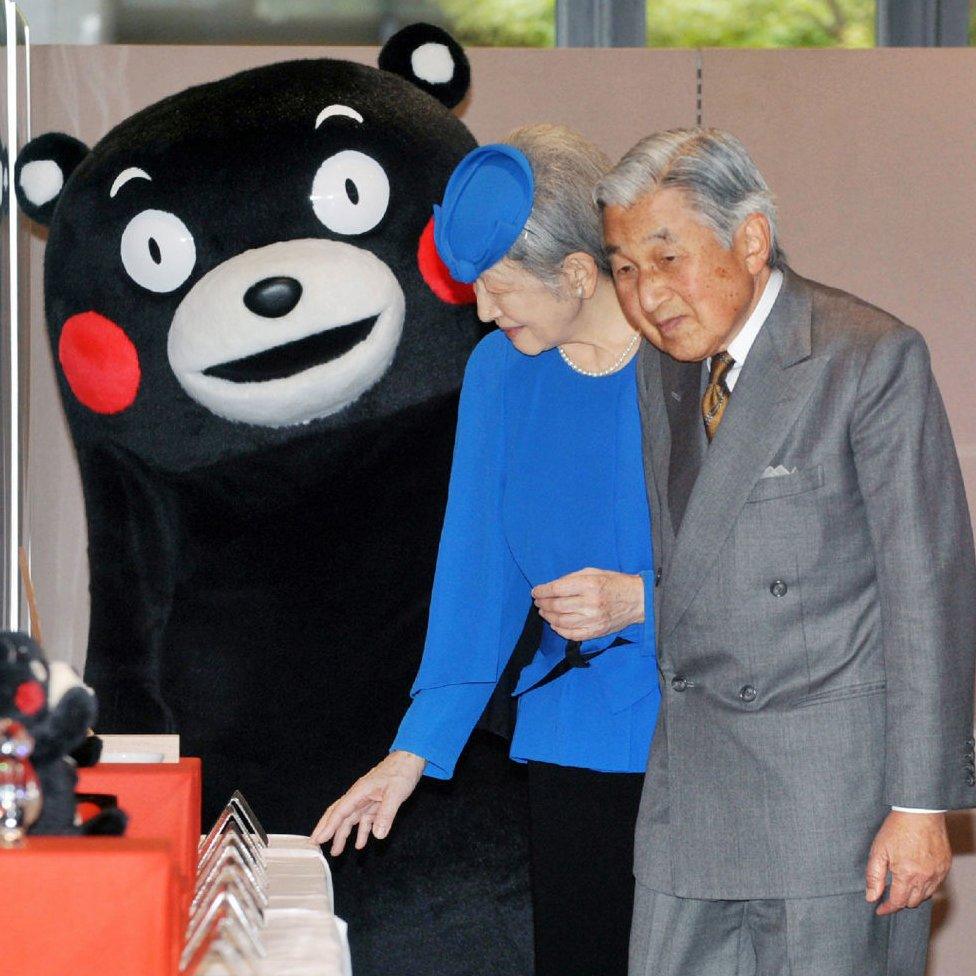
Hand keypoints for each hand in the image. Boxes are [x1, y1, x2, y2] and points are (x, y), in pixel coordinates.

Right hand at [311, 750, 425, 854]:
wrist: (411, 759)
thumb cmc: (402, 771)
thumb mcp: (396, 793)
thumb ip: (386, 814)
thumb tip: (377, 835)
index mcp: (360, 791)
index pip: (340, 811)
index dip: (328, 826)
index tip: (318, 840)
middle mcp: (360, 796)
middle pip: (339, 814)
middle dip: (327, 829)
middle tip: (316, 844)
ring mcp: (367, 799)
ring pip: (350, 819)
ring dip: (343, 834)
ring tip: (336, 851)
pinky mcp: (376, 802)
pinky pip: (365, 819)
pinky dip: (362, 832)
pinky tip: (360, 844)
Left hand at [531, 567, 643, 640]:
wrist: (638, 600)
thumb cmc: (614, 583)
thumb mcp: (593, 572)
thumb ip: (571, 579)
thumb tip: (550, 588)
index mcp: (589, 584)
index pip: (557, 589)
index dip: (542, 591)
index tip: (535, 591)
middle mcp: (590, 603)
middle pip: (556, 606)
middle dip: (543, 604)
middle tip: (538, 602)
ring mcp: (594, 619)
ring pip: (561, 622)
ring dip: (548, 617)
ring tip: (544, 612)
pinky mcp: (596, 631)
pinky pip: (572, 635)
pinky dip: (560, 630)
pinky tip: (555, 624)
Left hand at [865, 811, 951, 914]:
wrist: (920, 812)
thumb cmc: (897, 828)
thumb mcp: (878, 850)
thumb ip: (874, 876)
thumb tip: (871, 897)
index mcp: (907, 875)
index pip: (898, 902)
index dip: (887, 908)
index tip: (880, 909)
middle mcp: (926, 878)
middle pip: (913, 902)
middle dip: (900, 901)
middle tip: (889, 894)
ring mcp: (938, 873)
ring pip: (925, 895)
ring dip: (913, 894)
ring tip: (902, 885)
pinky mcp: (945, 867)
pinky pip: (935, 885)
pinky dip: (925, 885)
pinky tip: (916, 876)